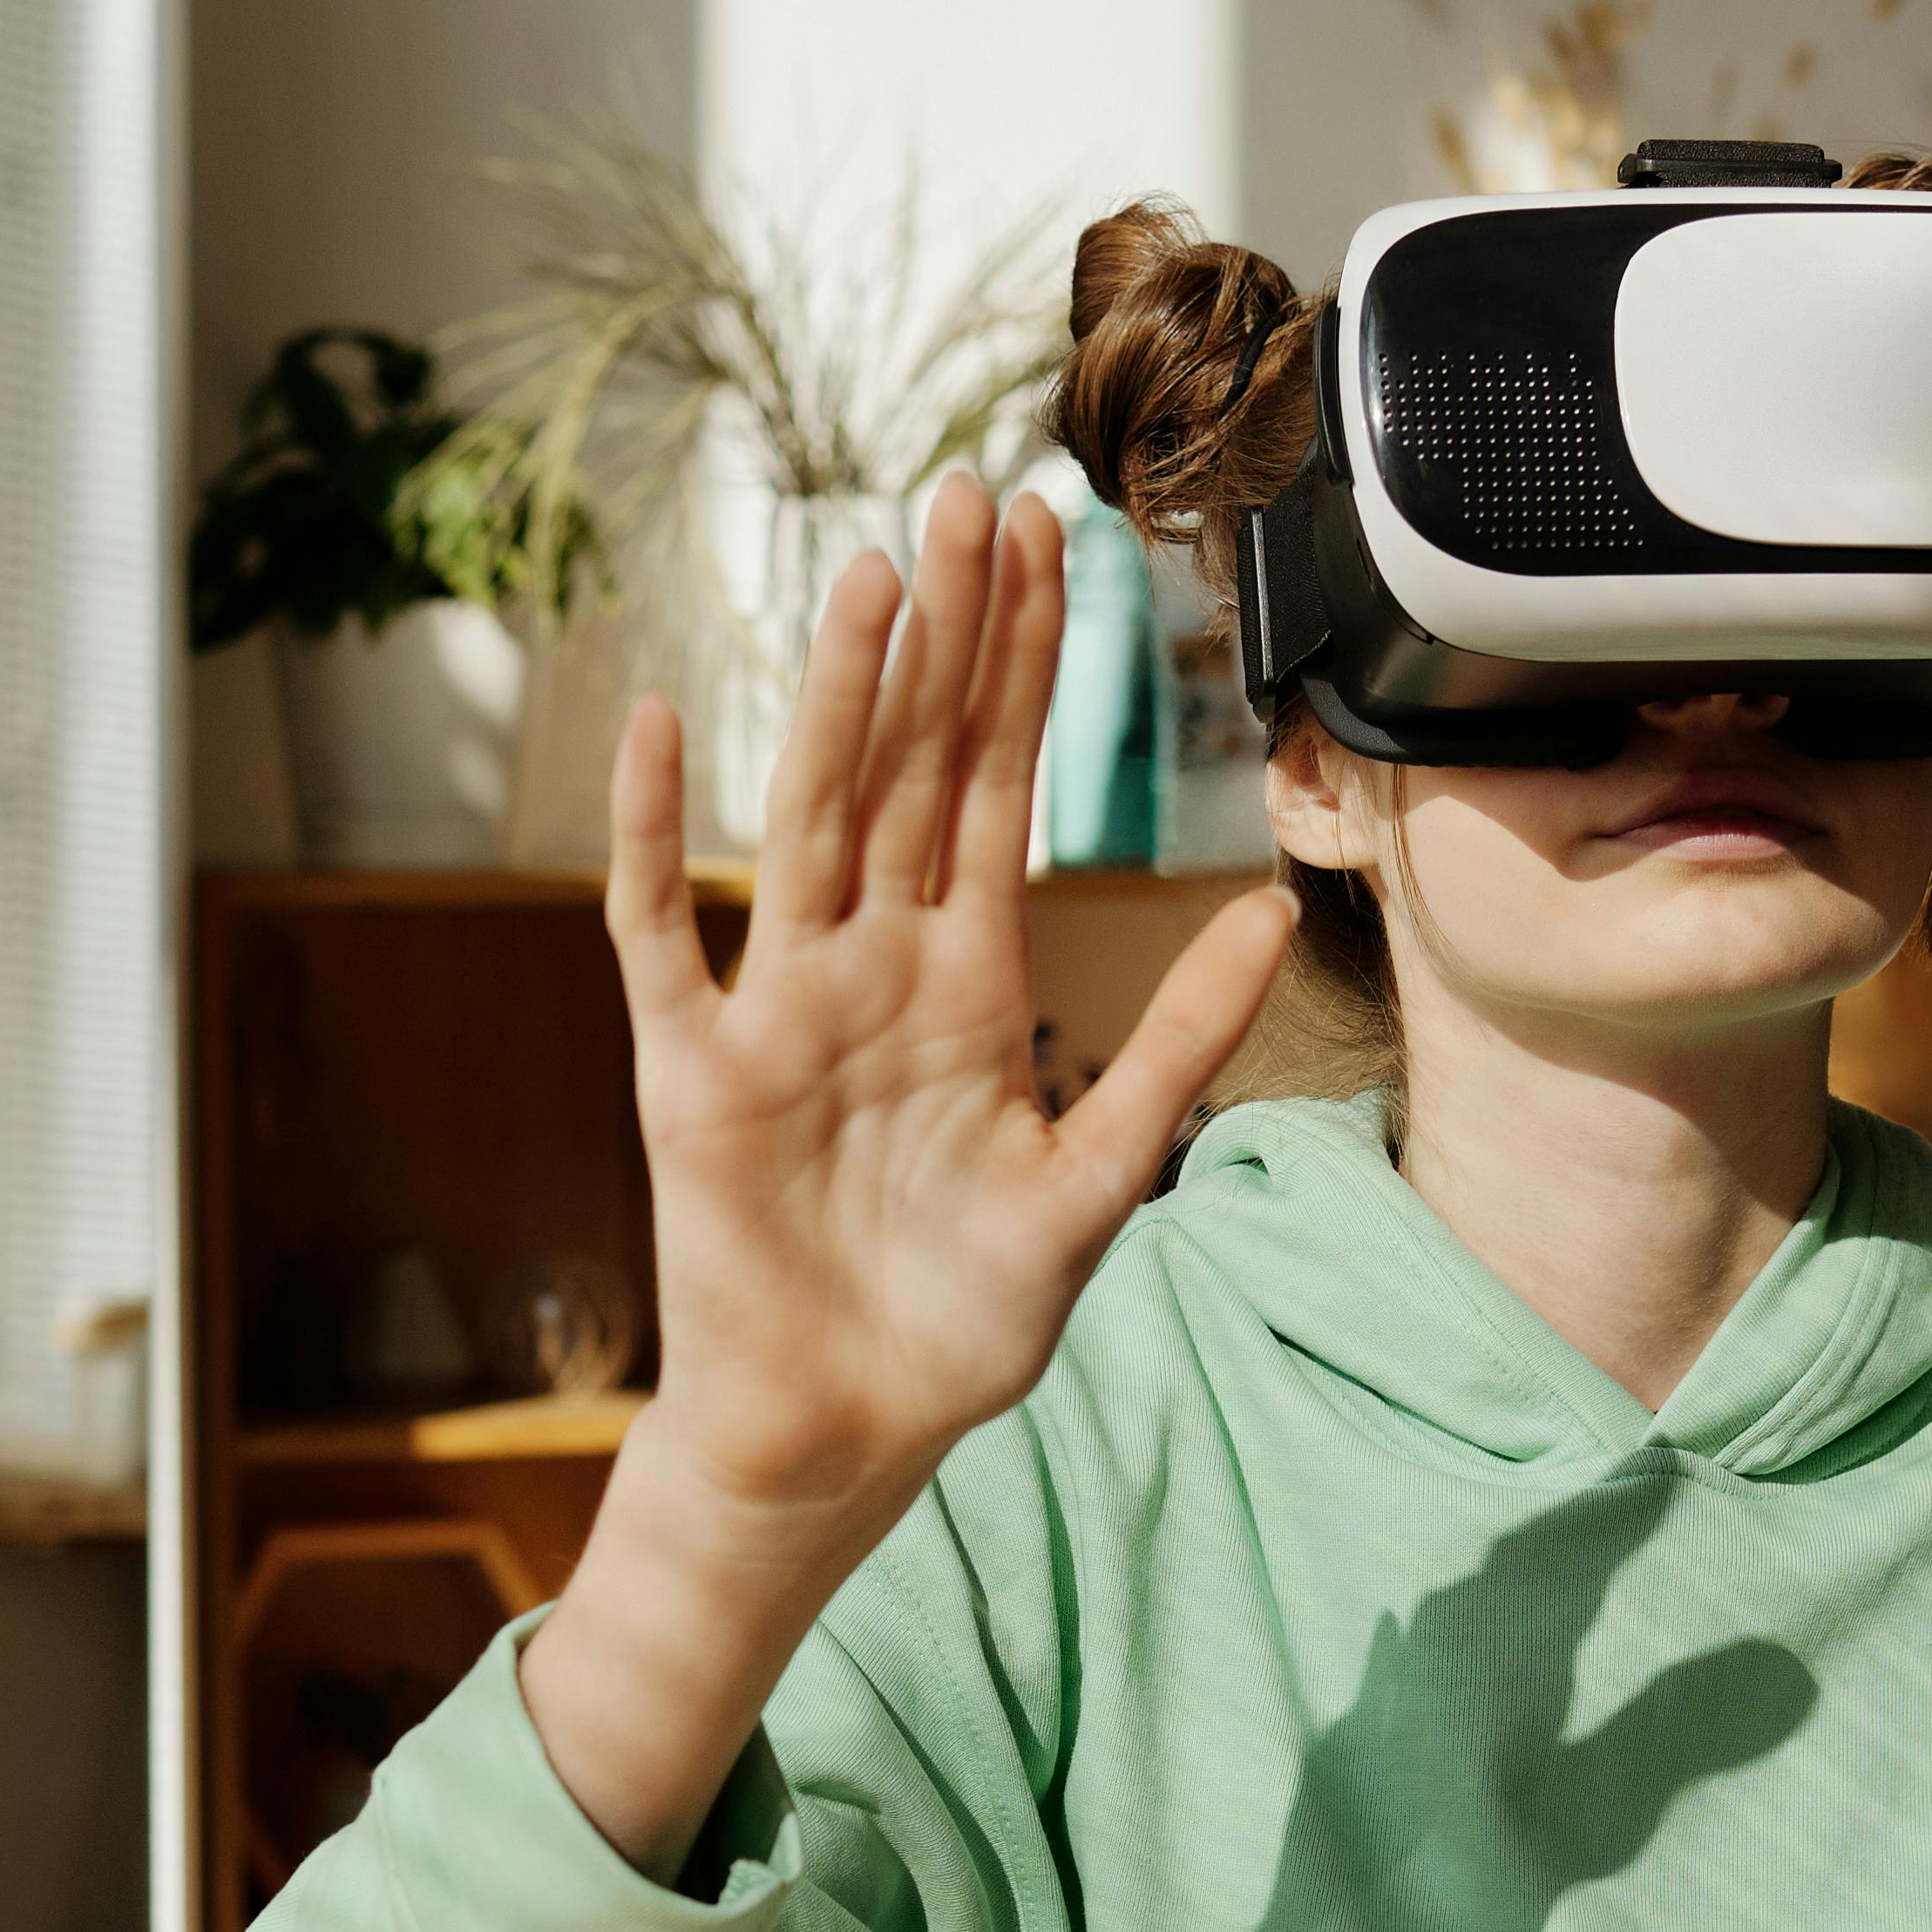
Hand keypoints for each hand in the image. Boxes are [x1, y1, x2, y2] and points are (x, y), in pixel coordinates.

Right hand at [519, 473, 1287, 1873]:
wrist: (846, 1432)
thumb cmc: (958, 1321)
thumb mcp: (1098, 1183)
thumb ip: (1174, 1048)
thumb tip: (1274, 913)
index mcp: (970, 983)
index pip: (1001, 789)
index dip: (1024, 670)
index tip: (1050, 547)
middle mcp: (873, 969)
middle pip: (912, 769)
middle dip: (945, 638)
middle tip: (971, 498)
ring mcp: (778, 1008)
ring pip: (811, 818)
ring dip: (837, 700)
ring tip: (870, 578)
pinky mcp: (692, 1071)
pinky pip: (663, 935)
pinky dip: (657, 839)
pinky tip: (659, 730)